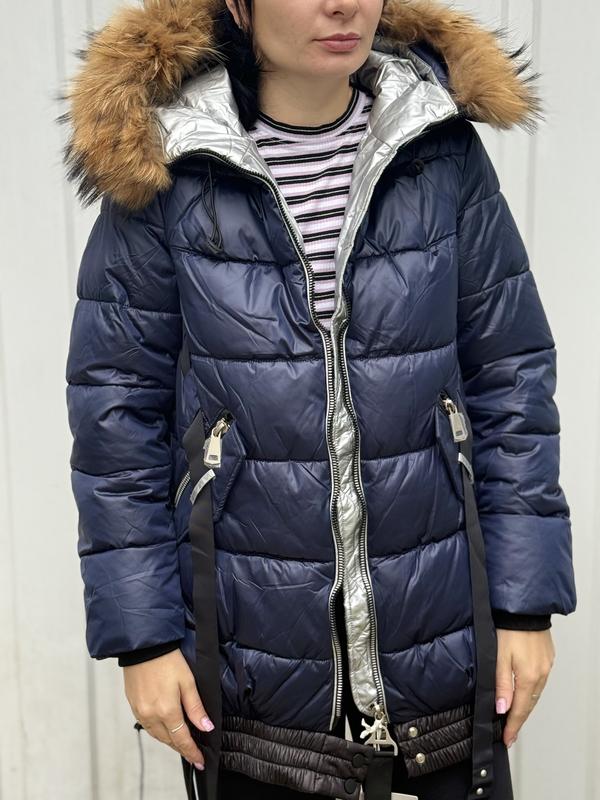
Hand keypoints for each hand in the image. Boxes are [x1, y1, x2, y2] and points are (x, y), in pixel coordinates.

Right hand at [123, 648, 213, 769]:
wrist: (144, 646)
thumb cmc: (167, 660)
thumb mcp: (187, 682)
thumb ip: (196, 707)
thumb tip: (206, 727)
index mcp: (166, 711)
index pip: (182, 740)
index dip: (192, 752)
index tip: (200, 761)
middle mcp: (151, 716)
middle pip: (168, 740)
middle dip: (182, 748)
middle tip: (193, 753)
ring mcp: (140, 712)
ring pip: (157, 735)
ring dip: (169, 740)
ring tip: (181, 742)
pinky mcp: (133, 705)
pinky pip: (147, 726)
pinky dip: (158, 730)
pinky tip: (165, 727)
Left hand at [495, 628, 555, 747]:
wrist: (525, 609)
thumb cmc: (509, 629)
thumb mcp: (499, 656)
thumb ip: (501, 683)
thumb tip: (502, 708)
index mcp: (528, 677)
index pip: (519, 710)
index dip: (512, 727)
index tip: (507, 739)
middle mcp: (540, 674)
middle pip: (529, 705)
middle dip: (519, 721)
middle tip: (510, 734)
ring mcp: (546, 667)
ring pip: (535, 694)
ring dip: (525, 707)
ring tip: (514, 718)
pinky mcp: (546, 659)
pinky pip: (539, 682)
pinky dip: (530, 692)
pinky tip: (524, 694)